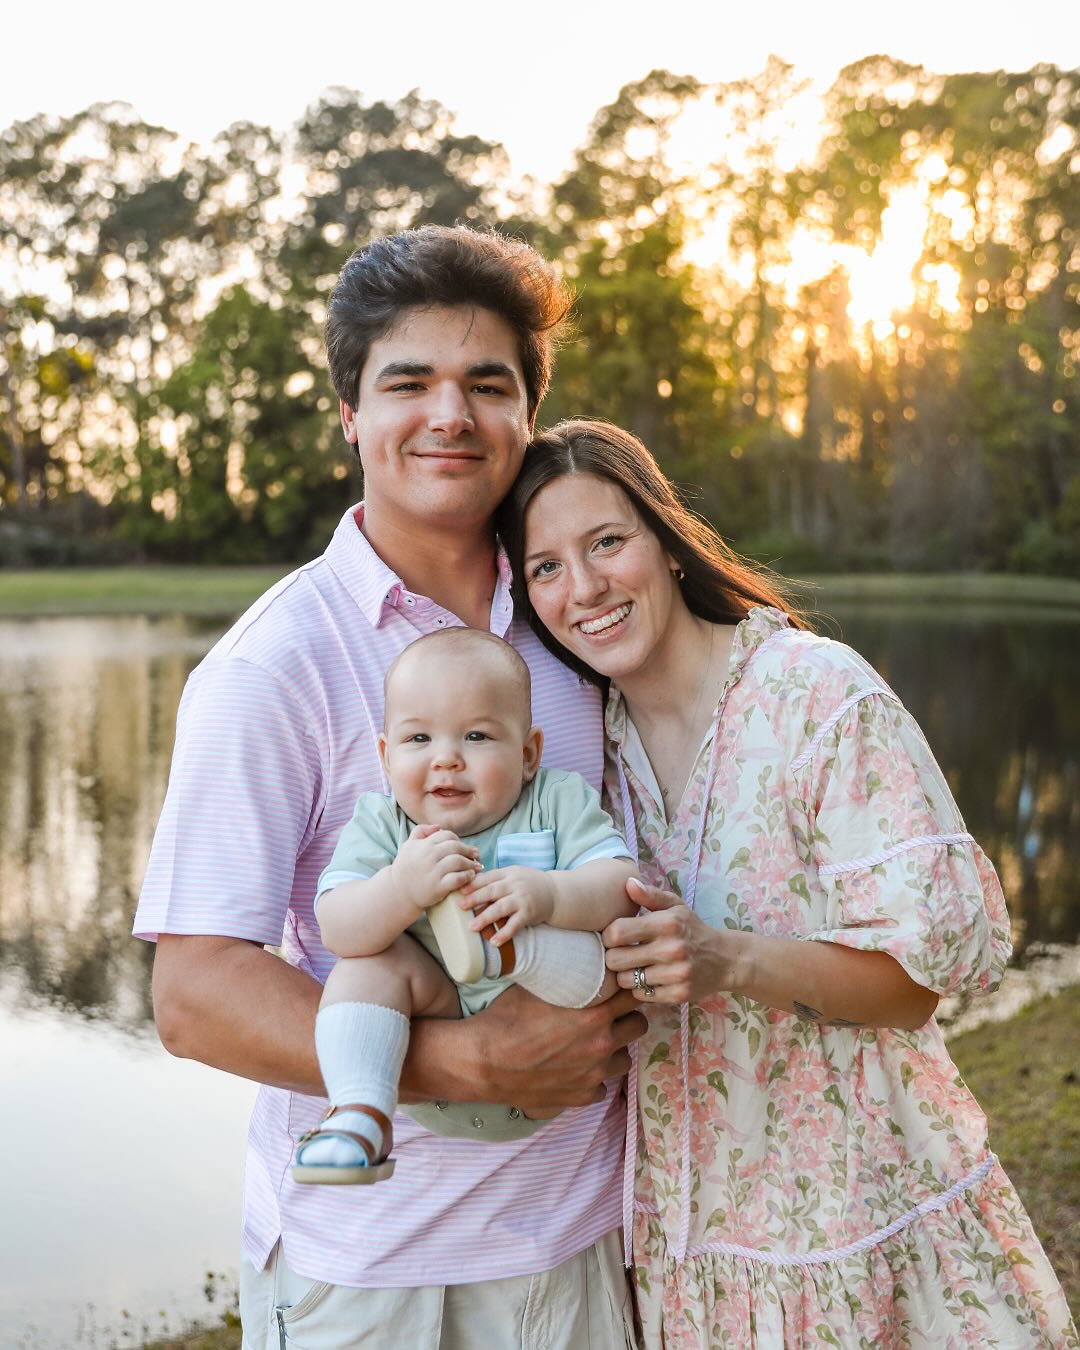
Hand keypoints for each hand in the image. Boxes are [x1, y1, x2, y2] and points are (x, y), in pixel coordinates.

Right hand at [391, 824, 480, 911]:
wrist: (398, 892)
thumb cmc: (405, 868)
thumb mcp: (409, 846)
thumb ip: (420, 831)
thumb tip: (438, 826)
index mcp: (424, 845)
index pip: (448, 835)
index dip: (458, 840)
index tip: (463, 847)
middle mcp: (429, 856)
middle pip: (456, 847)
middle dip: (469, 850)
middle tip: (476, 855)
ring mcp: (433, 871)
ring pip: (459, 861)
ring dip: (471, 863)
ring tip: (476, 866)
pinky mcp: (438, 887)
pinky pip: (458, 878)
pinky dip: (467, 876)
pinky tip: (470, 876)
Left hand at [459, 866, 555, 942]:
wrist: (555, 893)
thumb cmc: (529, 884)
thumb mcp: (514, 876)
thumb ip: (495, 880)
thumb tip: (467, 885)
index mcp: (509, 873)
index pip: (488, 877)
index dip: (473, 884)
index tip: (459, 890)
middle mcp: (516, 885)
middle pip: (492, 891)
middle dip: (475, 898)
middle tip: (460, 906)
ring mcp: (523, 899)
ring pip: (501, 908)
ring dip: (486, 918)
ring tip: (472, 927)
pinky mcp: (529, 914)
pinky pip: (515, 925)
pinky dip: (504, 934)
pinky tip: (494, 942)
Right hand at [462, 983, 646, 1112]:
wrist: (483, 1062)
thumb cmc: (506, 1019)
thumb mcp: (538, 987)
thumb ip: (568, 977)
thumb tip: (577, 958)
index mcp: (594, 1015)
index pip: (632, 995)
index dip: (627, 989)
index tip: (619, 987)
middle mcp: (601, 1045)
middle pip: (638, 1026)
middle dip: (627, 1017)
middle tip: (610, 1013)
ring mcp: (594, 1075)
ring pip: (624, 1059)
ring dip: (614, 1049)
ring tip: (593, 1042)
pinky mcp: (581, 1097)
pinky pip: (601, 1086)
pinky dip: (593, 1077)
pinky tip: (575, 1067)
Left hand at [602, 877, 742, 1005]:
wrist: (725, 959)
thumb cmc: (692, 929)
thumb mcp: (675, 906)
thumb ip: (650, 895)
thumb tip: (628, 883)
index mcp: (667, 924)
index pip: (617, 932)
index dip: (608, 936)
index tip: (614, 937)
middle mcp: (671, 949)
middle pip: (615, 960)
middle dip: (613, 957)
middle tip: (621, 954)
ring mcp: (675, 975)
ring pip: (625, 981)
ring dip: (626, 975)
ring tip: (635, 966)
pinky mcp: (678, 995)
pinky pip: (640, 995)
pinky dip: (640, 989)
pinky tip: (649, 979)